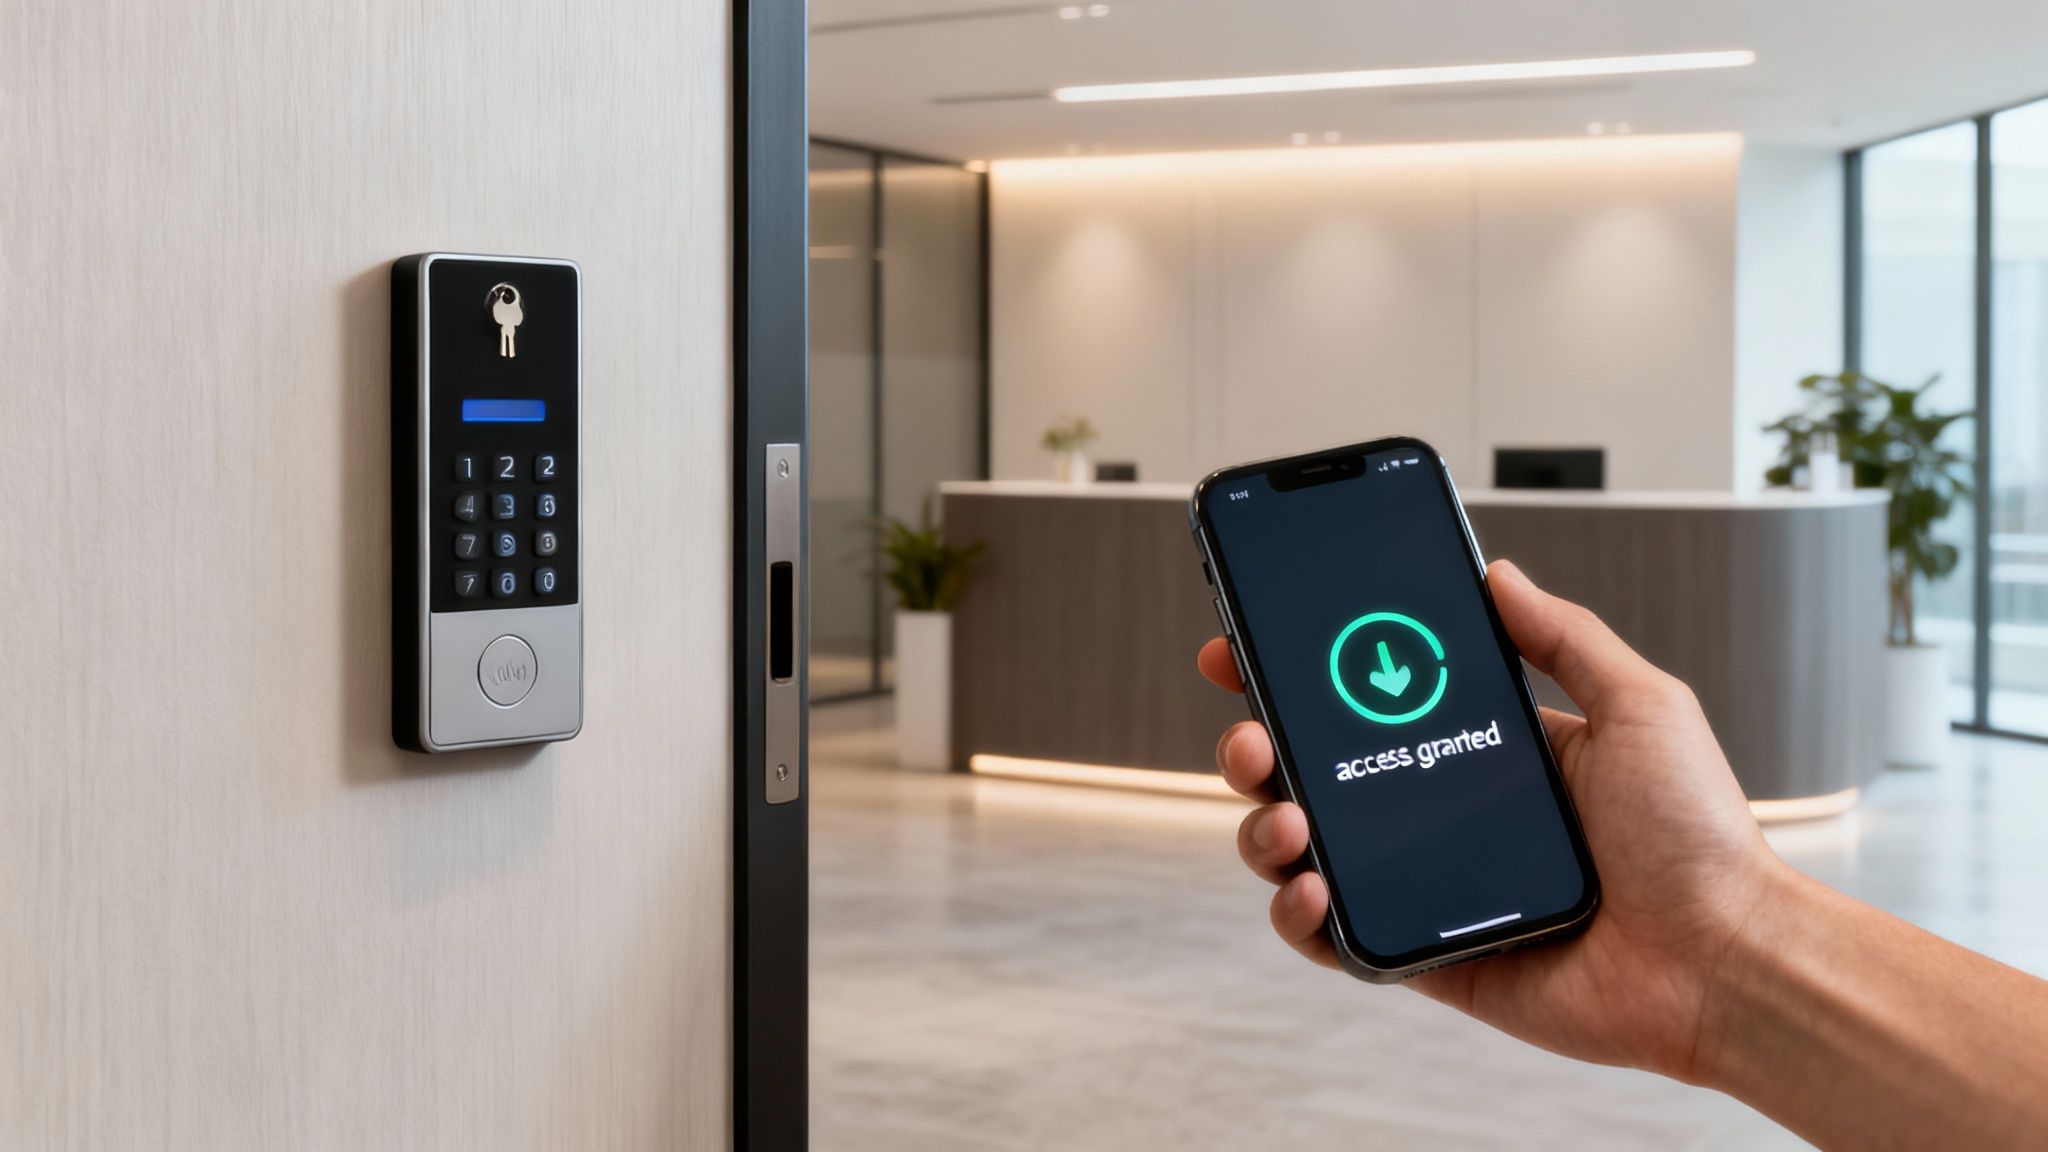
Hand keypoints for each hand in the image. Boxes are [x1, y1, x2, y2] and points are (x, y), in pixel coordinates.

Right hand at [1199, 559, 1788, 1080]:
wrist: (1724, 958)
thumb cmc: (1700, 839)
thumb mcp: (1641, 705)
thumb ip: (1565, 637)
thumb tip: (1500, 572)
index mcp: (1484, 752)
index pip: (1370, 701)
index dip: (1298, 674)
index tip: (1244, 646)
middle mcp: (1441, 815)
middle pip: (1313, 771)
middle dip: (1256, 744)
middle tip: (1249, 734)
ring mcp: (1425, 887)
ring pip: (1304, 849)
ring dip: (1266, 825)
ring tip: (1287, 817)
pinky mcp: (1423, 957)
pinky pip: (1333, 938)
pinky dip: (1298, 915)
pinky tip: (1310, 887)